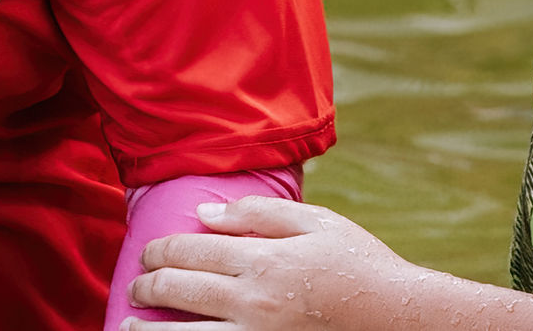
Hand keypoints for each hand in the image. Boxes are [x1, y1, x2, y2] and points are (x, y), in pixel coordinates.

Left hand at [128, 197, 449, 330]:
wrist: (404, 319)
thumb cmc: (363, 266)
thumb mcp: (319, 223)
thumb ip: (259, 213)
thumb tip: (203, 213)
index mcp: (265, 259)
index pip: (192, 249)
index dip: (161, 250)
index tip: (148, 253)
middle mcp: (255, 301)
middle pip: (180, 289)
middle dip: (147, 284)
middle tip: (136, 284)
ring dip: (146, 329)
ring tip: (127, 324)